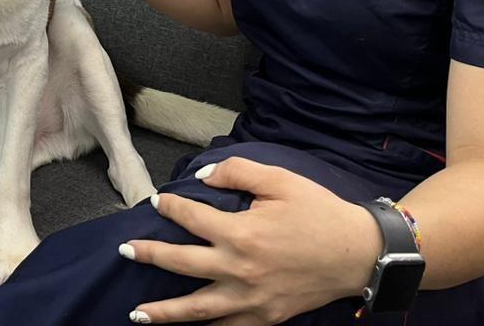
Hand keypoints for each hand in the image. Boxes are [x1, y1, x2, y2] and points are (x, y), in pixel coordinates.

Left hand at [120, 157, 382, 324]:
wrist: (358, 253)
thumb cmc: (319, 213)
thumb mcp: (280, 180)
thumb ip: (238, 172)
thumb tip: (203, 178)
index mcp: (242, 233)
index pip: (192, 219)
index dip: (171, 208)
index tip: (157, 202)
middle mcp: (240, 270)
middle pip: (183, 265)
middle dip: (150, 256)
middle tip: (125, 251)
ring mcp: (251, 300)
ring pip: (198, 310)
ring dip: (164, 313)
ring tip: (137, 314)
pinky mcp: (265, 317)